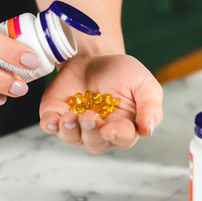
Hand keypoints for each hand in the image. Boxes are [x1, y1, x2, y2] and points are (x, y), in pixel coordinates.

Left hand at [39, 54, 163, 153]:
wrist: (94, 57)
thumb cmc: (123, 73)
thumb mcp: (144, 84)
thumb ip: (150, 106)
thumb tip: (148, 130)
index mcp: (124, 126)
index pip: (122, 138)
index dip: (116, 135)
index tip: (109, 129)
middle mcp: (100, 132)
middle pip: (95, 143)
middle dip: (91, 132)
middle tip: (90, 116)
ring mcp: (76, 126)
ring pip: (72, 138)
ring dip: (70, 130)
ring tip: (71, 116)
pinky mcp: (56, 115)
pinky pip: (50, 127)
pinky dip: (51, 125)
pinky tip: (54, 120)